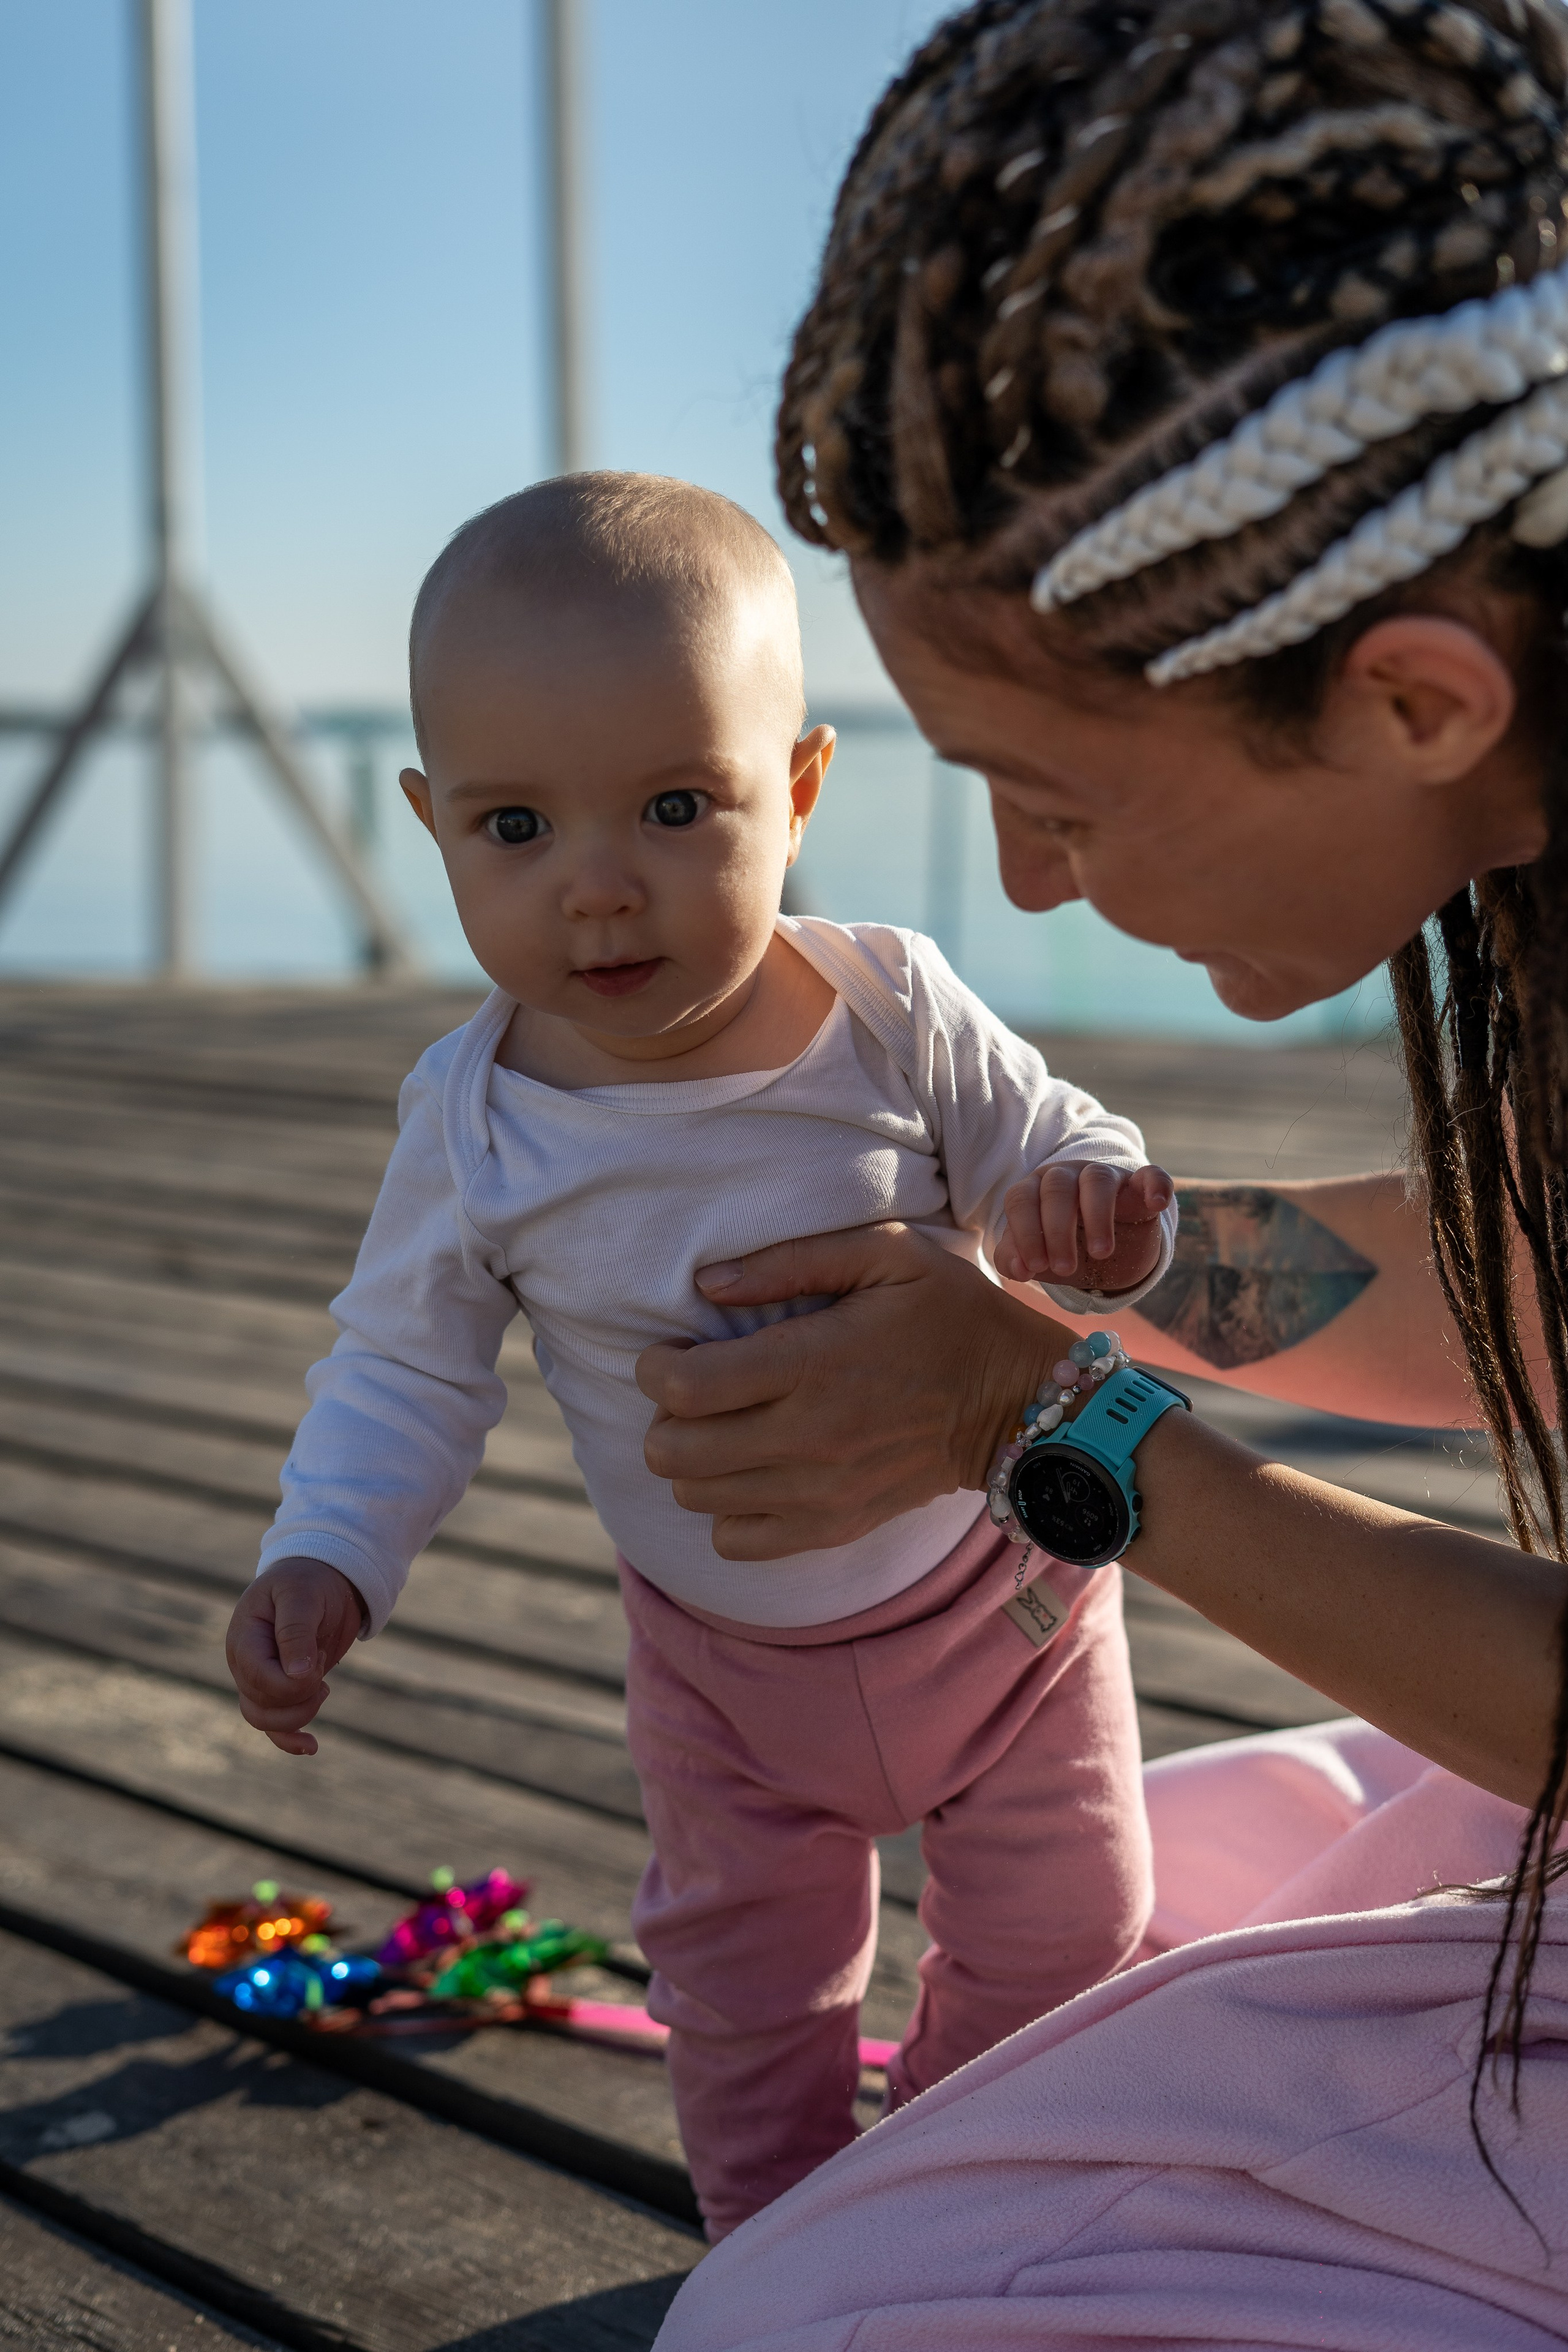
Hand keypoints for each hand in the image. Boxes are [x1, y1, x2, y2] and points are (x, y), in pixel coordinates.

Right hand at [225, 1559, 365, 1755]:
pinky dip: (290, 1739)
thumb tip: (298, 1676)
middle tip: (323, 1661)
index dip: (293, 1682)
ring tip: (324, 1685)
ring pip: (266, 1721)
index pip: (258, 1679)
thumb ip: (296, 1632)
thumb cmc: (309, 1580)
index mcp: (244, 1639)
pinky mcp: (279, 1689)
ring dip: (301, 1714)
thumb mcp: (302, 1595)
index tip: (319, 1656)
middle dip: (301, 1696)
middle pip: (262, 1706)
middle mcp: (245, 1663)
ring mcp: (259, 1679)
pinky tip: (312, 1746)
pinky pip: (273, 1726)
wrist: (322, 1578)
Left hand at [636, 1222, 1072, 1559]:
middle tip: (695, 1389)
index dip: (654, 1366)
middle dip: (663, 1415)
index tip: (671, 1350)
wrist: (1018, 1403)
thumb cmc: (952, 1315)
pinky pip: (736, 1543)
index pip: (684, 1386)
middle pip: (674, 1451)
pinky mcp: (834, 1527)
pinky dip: (726, 1510)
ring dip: (691, 1460)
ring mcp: (820, 1492)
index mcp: (814, 1363)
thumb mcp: (888, 1255)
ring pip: (696, 1496)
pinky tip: (750, 1472)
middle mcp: (809, 1437)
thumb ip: (793, 1261)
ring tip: (724, 1426)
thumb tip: (706, 1283)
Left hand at [995, 1161, 1172, 1291]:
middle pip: (1057, 1188)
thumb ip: (1016, 1259)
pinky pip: (1150, 1175)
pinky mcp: (1139, 1184)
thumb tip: (1018, 1269)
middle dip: (1057, 1230)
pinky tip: (1156, 1203)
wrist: (1103, 1243)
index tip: (1035, 1267)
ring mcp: (1105, 1175)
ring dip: (1098, 1216)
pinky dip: (1155, 1185)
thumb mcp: (1038, 1255)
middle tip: (1065, 1269)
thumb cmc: (1061, 1244)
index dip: (1024, 1232)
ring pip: (1097, 1179)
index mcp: (1035, 1189)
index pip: (1021, 1199)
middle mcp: (1067, 1175)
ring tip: (1101, 1252)